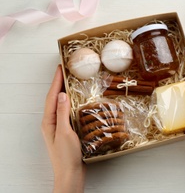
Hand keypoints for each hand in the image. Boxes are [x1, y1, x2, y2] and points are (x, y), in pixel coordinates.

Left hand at [41, 65, 85, 192]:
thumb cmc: (67, 156)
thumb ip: (63, 113)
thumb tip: (62, 95)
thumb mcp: (65, 132)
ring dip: (65, 91)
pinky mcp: (67, 130)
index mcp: (49, 121)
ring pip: (61, 104)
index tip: (60, 68)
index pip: (52, 96)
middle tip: (66, 70)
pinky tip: (78, 100)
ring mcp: (59, 126)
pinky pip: (68, 111)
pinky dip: (72, 102)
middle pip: (55, 98)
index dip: (56, 81)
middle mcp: (52, 122)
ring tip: (71, 80)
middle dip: (59, 83)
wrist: (70, 173)